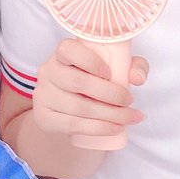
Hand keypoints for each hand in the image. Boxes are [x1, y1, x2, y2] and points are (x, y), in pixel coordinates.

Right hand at [31, 38, 145, 148]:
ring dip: (109, 115)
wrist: (71, 110)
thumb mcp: (116, 68)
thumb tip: (136, 78)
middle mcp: (48, 70)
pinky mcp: (43, 117)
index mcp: (63, 53)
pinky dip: (98, 128)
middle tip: (130, 100)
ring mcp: (43, 95)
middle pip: (78, 82)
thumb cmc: (96, 81)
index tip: (110, 74)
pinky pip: (71, 125)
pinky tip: (115, 128)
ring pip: (78, 107)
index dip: (90, 61)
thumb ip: (133, 66)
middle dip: (110, 94)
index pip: (69, 49)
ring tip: (130, 118)